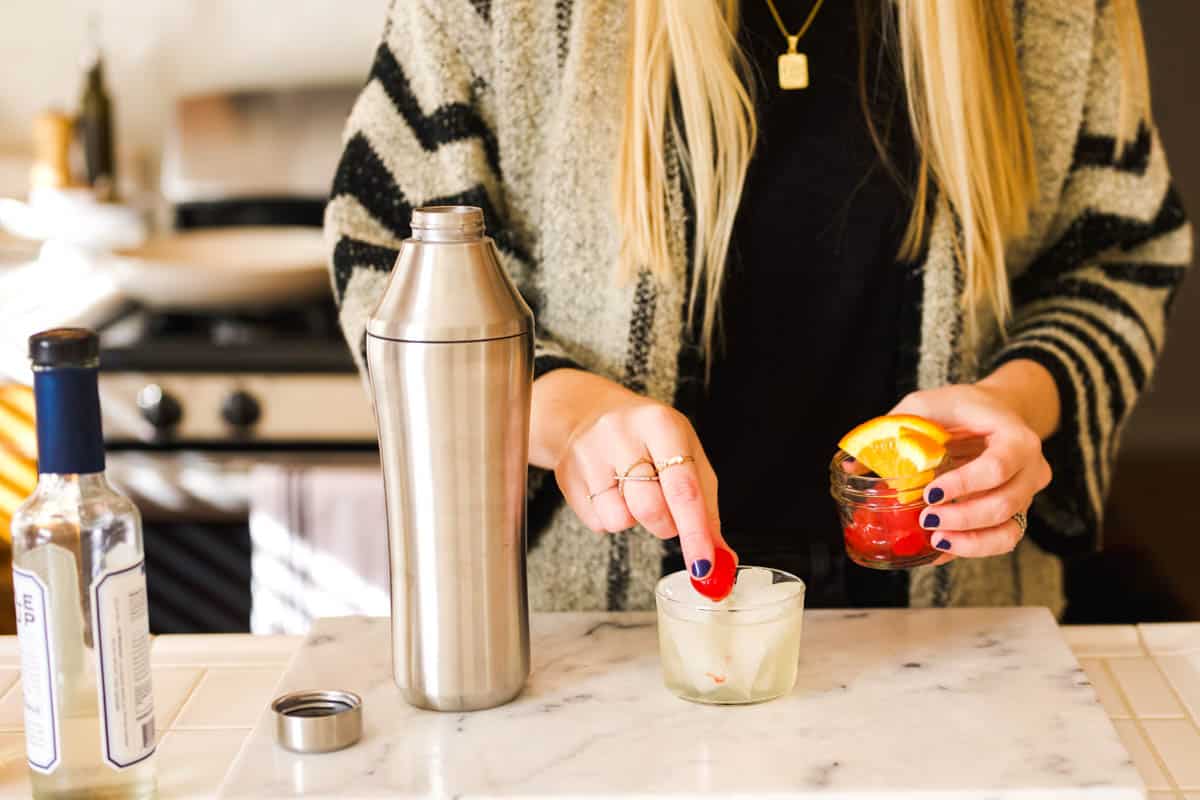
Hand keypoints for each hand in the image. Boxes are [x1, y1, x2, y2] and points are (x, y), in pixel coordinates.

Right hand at [532, 370, 731, 577]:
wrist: (586, 412)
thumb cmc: (646, 437)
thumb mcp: (685, 455)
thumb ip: (705, 507)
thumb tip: (721, 558)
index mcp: (660, 423)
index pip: (683, 488)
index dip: (695, 533)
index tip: (704, 567)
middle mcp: (621, 434)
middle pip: (650, 508)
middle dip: (666, 526)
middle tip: (667, 514)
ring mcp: (588, 453)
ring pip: (620, 520)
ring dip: (635, 521)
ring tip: (633, 493)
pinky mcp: (567, 475)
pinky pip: (597, 523)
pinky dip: (611, 518)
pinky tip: (610, 492)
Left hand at [889, 367, 1053, 561]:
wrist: (997, 411)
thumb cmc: (960, 408)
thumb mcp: (925, 406)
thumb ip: (892, 430)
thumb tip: (852, 465)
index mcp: (1015, 436)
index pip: (999, 465)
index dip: (964, 484)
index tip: (930, 493)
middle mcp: (1030, 468)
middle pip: (1007, 502)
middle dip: (965, 517)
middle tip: (927, 519)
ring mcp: (1027, 493)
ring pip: (1010, 529)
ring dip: (972, 541)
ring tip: (935, 541)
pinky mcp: (1016, 511)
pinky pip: (1003, 539)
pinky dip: (973, 547)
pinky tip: (941, 550)